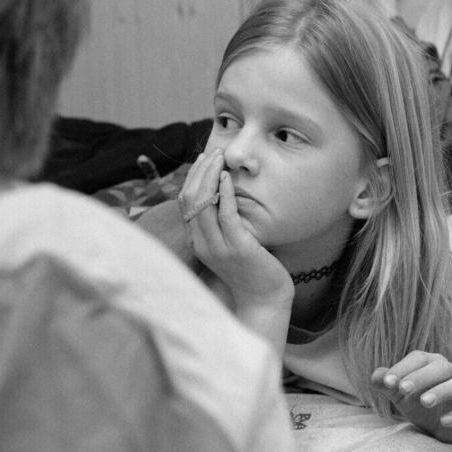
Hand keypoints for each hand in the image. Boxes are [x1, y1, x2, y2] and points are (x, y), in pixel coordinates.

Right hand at [178, 148, 292, 343]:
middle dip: (200, 170)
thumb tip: (224, 196)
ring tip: (220, 157)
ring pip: (203, 203)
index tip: (203, 159)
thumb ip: (223, 224)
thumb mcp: (231, 245)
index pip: (186, 202)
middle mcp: (203, 243)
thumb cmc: (253, 270)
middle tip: (213, 151)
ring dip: (210, 175)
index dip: (192, 177)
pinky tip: (228, 177)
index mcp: (198, 242)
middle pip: (190, 198)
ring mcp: (218, 246)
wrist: (265, 301)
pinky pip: (226, 214)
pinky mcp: (238, 248)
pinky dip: (225, 192)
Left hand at [372, 351, 451, 444]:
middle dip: (420, 377)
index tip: (386, 382)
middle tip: (402, 389)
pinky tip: (444, 421)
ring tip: (424, 402)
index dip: (403, 368)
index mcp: (432, 365)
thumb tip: (375, 376)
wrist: (446, 431)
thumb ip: (387, 386)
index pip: (419, 358)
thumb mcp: (401, 396)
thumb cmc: (422, 407)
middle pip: (440, 367)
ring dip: (442, 391)